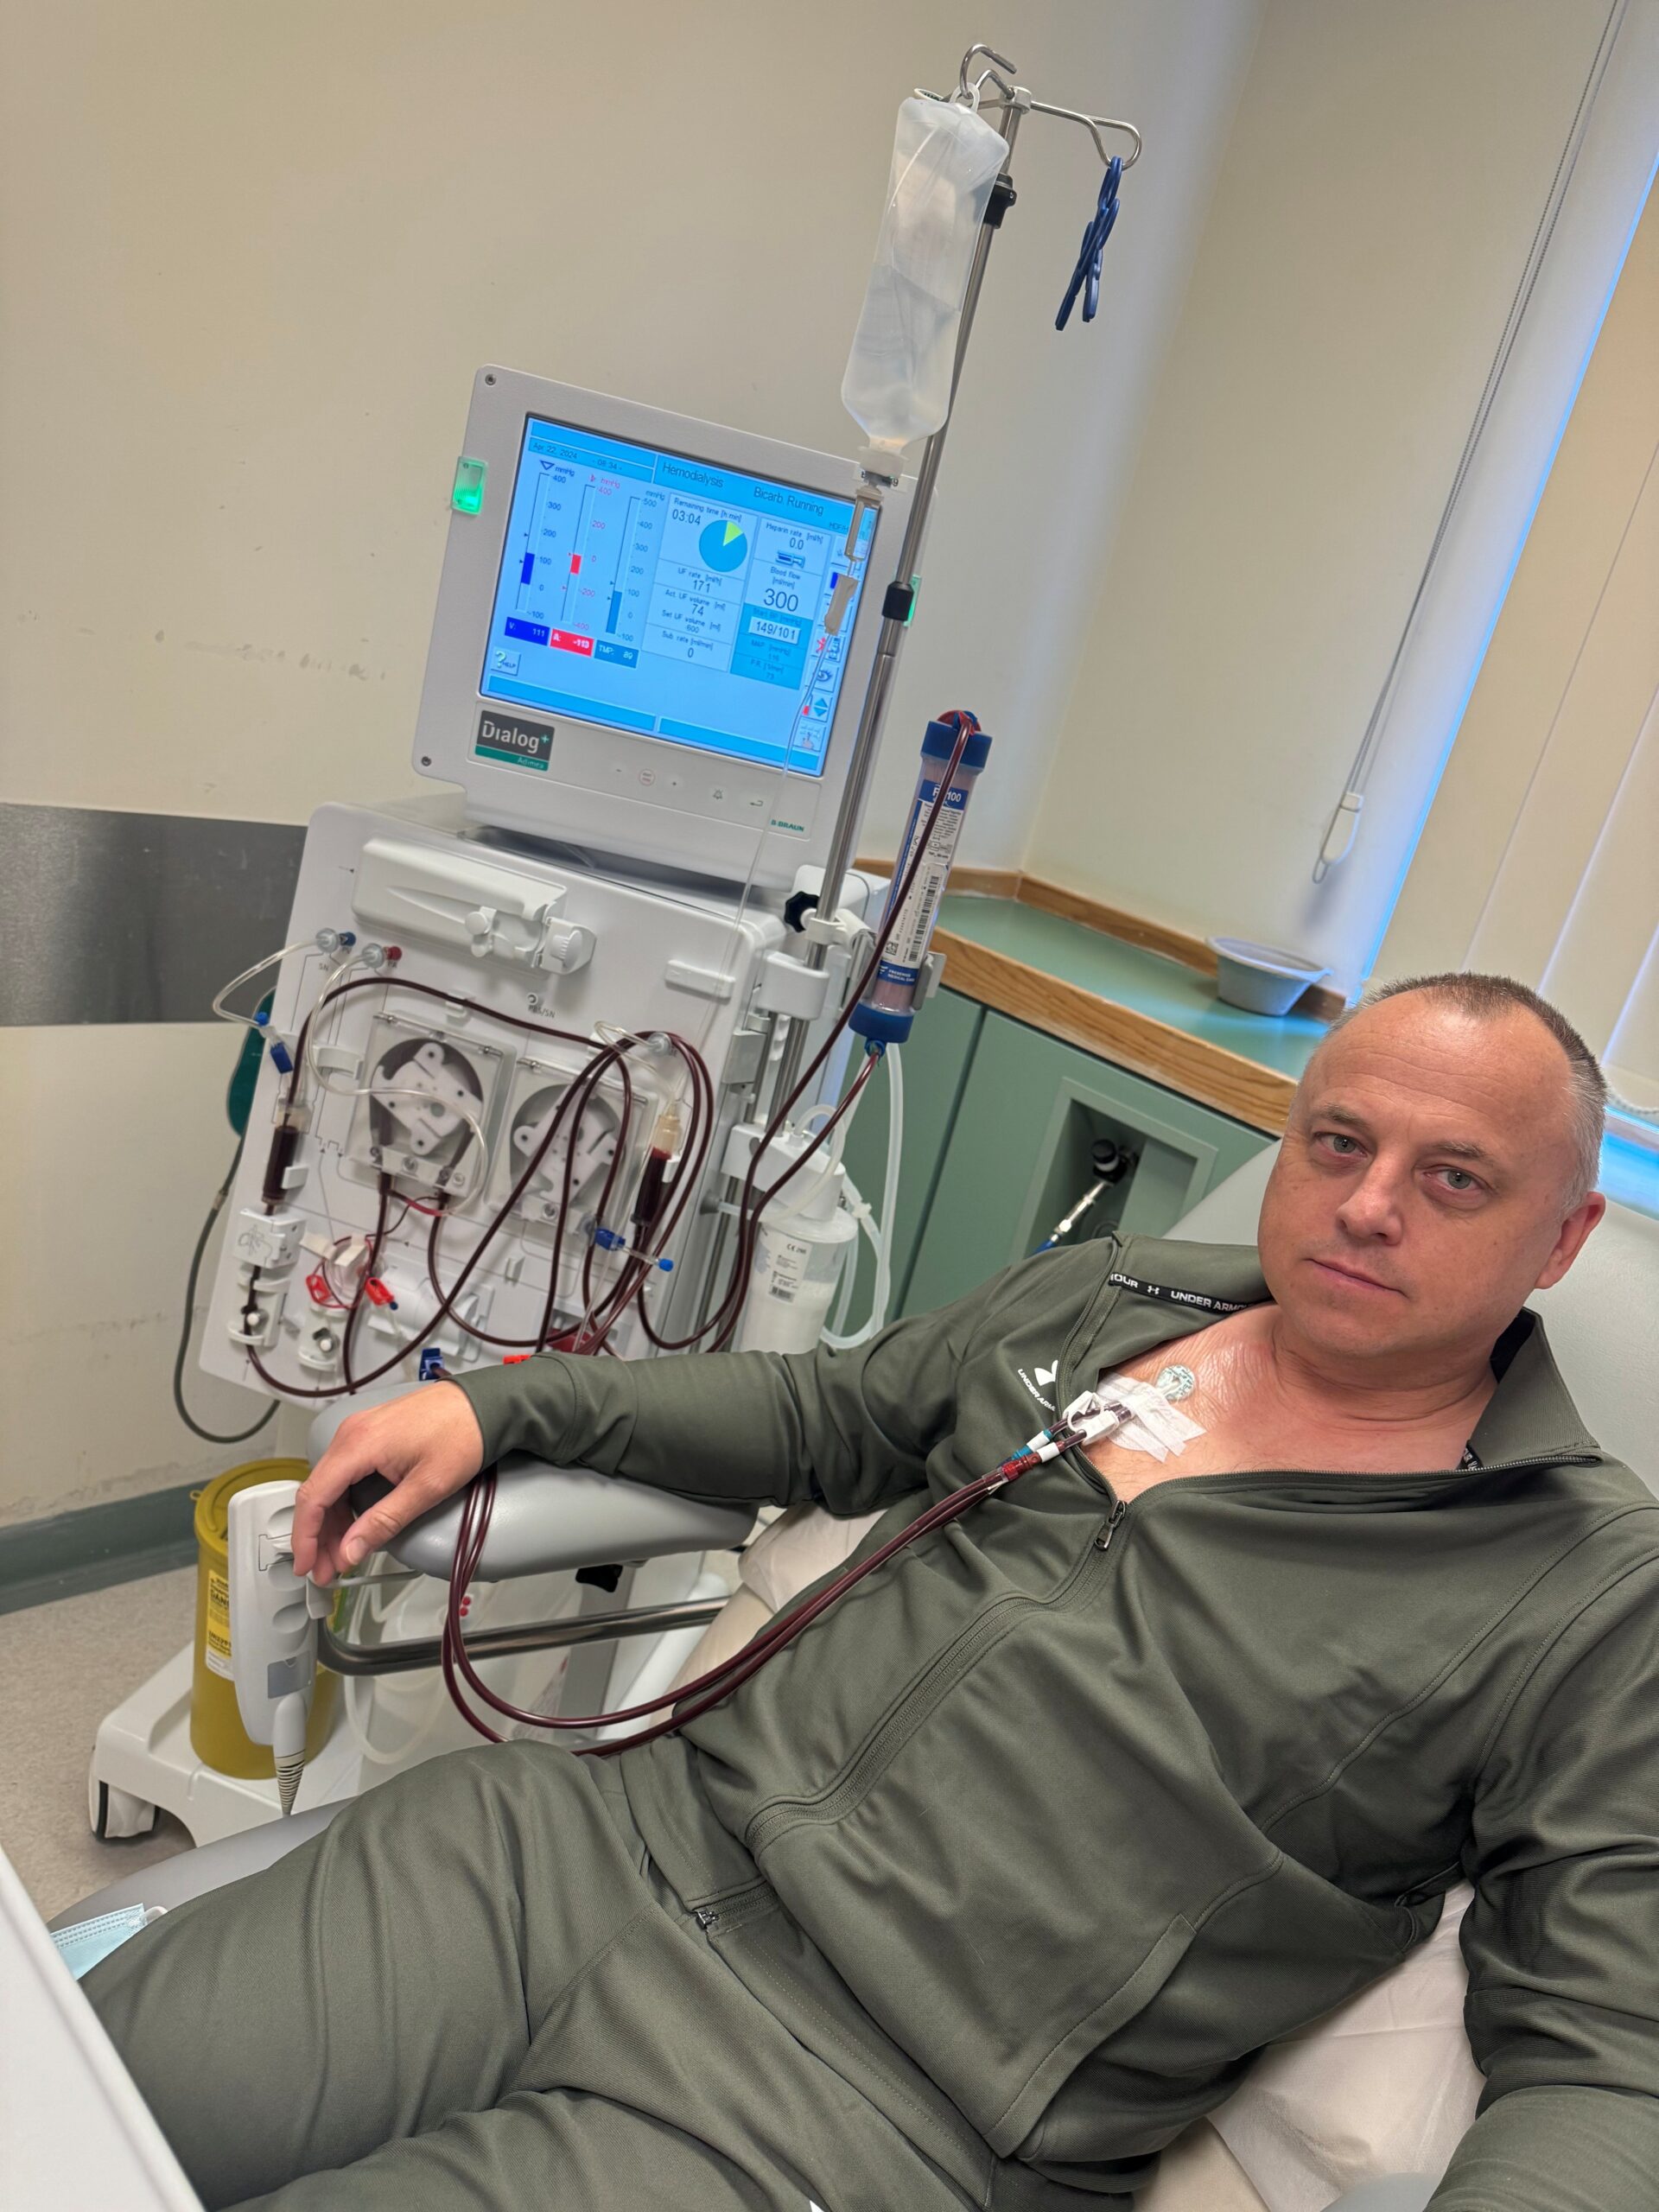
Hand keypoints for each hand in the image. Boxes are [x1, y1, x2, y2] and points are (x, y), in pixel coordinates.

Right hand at [291, 1382, 485, 1585]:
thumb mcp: (426, 1488)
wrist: (484, 1403)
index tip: (307, 1565)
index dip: (305, 1537)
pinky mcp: (370, 1434)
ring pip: (330, 1484)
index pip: (314, 1497)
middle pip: (318, 1493)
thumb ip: (384, 1521)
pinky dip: (344, 1502)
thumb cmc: (463, 1434)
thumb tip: (351, 1550)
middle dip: (318, 1536)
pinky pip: (345, 1473)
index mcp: (358, 1443)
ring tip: (341, 1555)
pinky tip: (353, 1525)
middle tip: (326, 1569)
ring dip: (331, 1522)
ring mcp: (359, 1431)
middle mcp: (351, 1433)